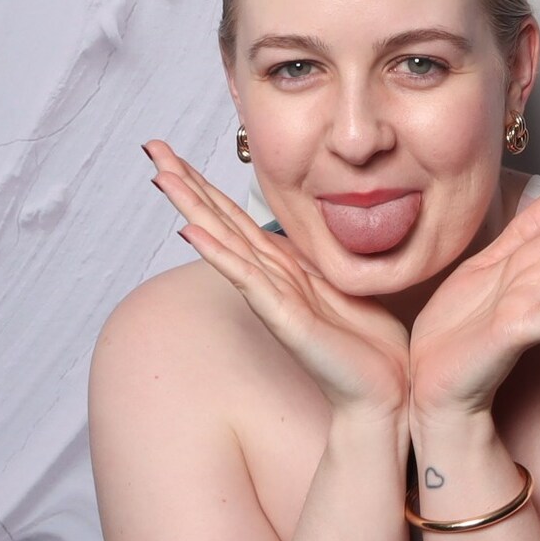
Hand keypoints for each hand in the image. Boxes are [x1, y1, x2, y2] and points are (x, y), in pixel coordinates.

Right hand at [145, 140, 409, 416]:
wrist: (387, 393)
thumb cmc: (370, 346)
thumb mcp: (345, 283)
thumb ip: (323, 258)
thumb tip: (323, 225)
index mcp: (284, 267)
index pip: (237, 217)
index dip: (207, 183)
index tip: (176, 151)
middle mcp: (270, 279)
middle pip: (220, 221)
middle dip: (187, 183)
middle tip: (152, 147)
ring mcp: (273, 299)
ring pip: (226, 243)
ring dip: (193, 208)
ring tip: (163, 177)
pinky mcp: (286, 320)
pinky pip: (248, 280)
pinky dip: (219, 255)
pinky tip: (192, 233)